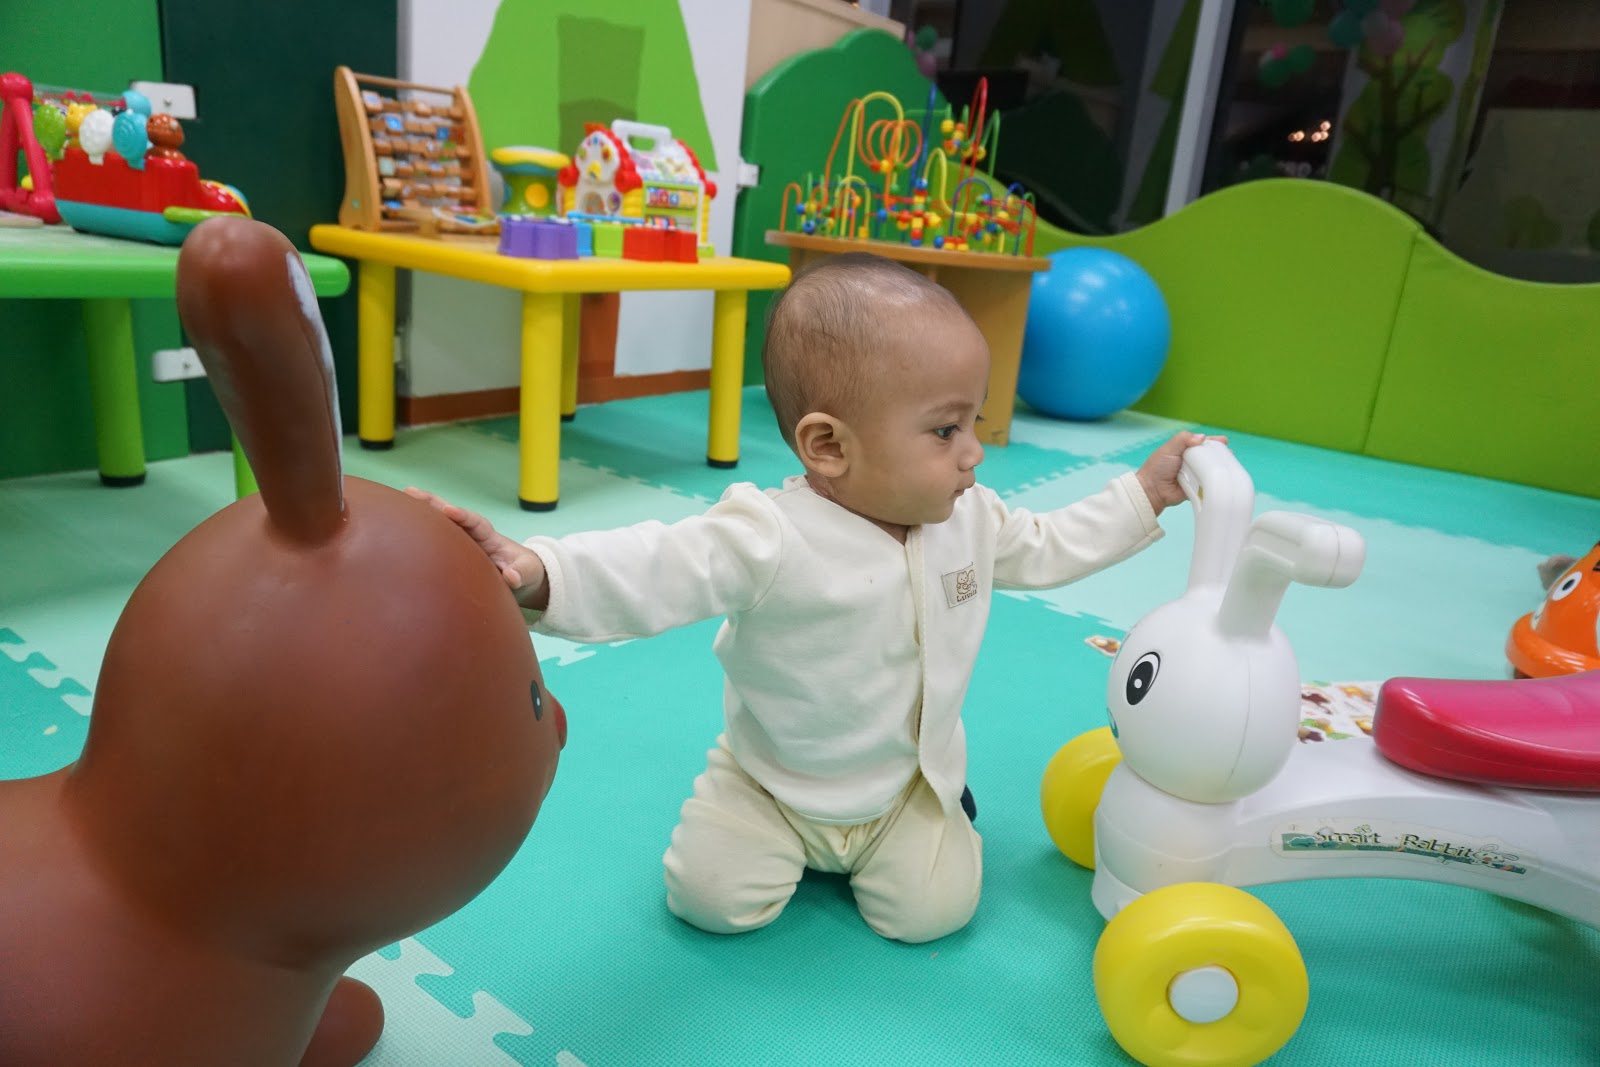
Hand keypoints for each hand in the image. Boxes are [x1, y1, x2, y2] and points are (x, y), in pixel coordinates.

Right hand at [404, 488, 549, 609]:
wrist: (518, 574)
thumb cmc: (523, 571)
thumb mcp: (527, 574)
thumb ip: (520, 575)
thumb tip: (511, 577)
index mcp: (490, 538)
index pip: (476, 523)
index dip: (463, 516)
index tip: (449, 510)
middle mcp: (473, 534)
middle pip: (452, 515)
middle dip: (434, 503)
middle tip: (411, 492)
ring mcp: (462, 540)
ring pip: (441, 522)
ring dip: (422, 510)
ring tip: (400, 497)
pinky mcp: (453, 549)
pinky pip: (436, 537)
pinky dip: (420, 528)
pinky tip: (400, 521)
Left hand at [1135, 432, 1225, 513]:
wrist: (1152, 490)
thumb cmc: (1158, 467)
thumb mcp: (1169, 448)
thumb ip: (1183, 439)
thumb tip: (1202, 437)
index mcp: (1184, 450)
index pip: (1201, 443)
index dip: (1213, 442)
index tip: (1224, 441)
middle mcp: (1190, 462)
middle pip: (1209, 456)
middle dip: (1220, 454)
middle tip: (1230, 453)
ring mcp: (1194, 475)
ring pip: (1210, 470)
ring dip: (1220, 468)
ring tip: (1231, 465)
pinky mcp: (1196, 488)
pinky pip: (1207, 484)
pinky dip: (1215, 482)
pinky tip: (1225, 479)